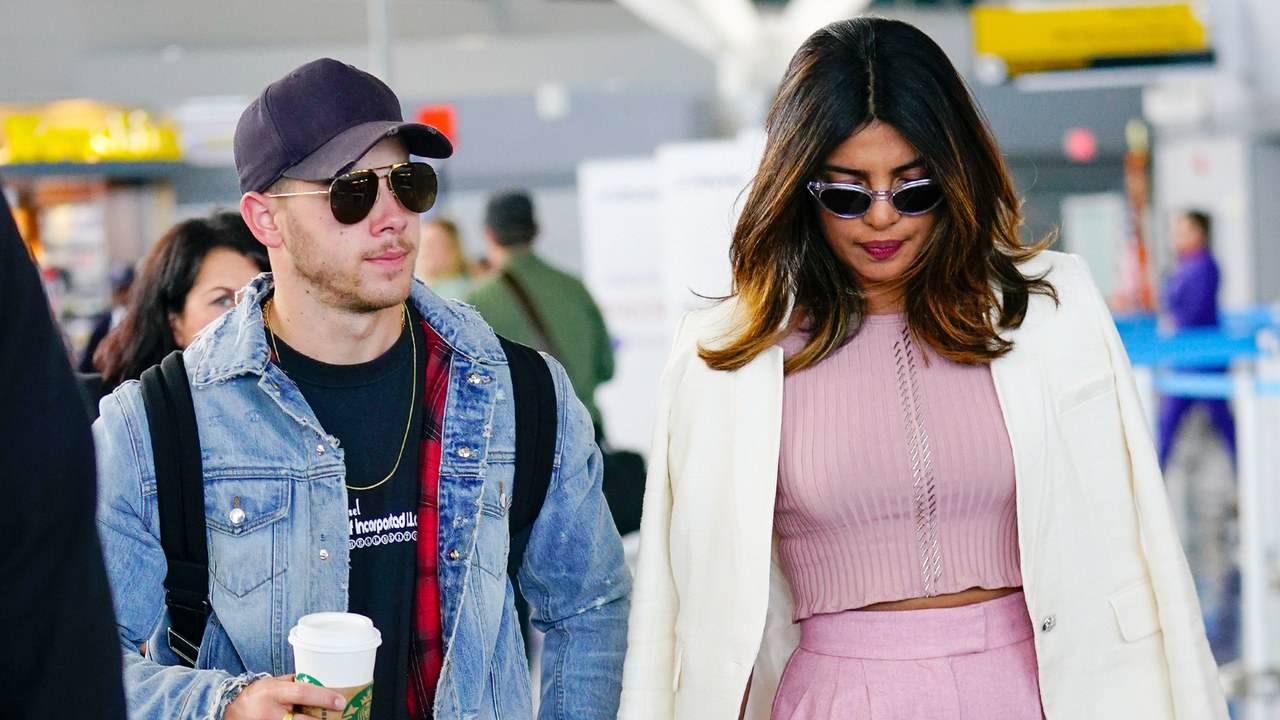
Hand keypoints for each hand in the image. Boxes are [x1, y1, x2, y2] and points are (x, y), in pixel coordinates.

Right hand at [224, 675, 346, 719]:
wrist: (232, 712)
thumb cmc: (257, 695)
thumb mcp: (274, 683)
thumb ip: (294, 683)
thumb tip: (322, 681)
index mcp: (274, 693)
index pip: (302, 693)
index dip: (323, 697)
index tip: (341, 701)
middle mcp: (270, 713)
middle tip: (339, 717)